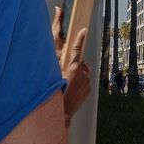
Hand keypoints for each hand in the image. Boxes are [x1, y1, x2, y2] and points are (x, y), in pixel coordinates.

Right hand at [51, 7, 89, 123]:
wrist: (63, 113)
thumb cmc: (56, 95)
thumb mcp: (54, 77)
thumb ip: (59, 66)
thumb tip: (59, 60)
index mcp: (73, 68)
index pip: (76, 50)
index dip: (80, 39)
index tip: (83, 30)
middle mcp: (82, 74)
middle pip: (80, 63)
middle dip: (75, 65)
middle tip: (66, 74)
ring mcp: (87, 82)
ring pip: (83, 73)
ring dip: (78, 75)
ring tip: (69, 84)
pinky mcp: (89, 89)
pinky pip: (85, 82)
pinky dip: (81, 83)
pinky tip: (73, 90)